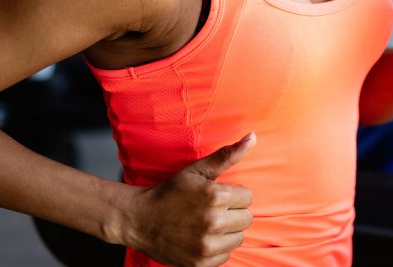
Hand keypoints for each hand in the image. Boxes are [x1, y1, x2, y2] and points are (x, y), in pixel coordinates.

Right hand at [127, 133, 255, 266]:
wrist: (140, 220)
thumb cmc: (171, 192)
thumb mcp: (197, 170)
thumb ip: (227, 155)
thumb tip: (253, 137)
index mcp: (215, 196)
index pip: (248, 197)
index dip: (233, 195)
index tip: (217, 196)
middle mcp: (213, 222)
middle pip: (246, 219)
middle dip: (233, 213)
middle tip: (212, 210)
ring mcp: (206, 245)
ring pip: (238, 239)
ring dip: (227, 232)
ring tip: (207, 224)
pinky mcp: (200, 263)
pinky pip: (225, 257)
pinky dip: (217, 249)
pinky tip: (202, 239)